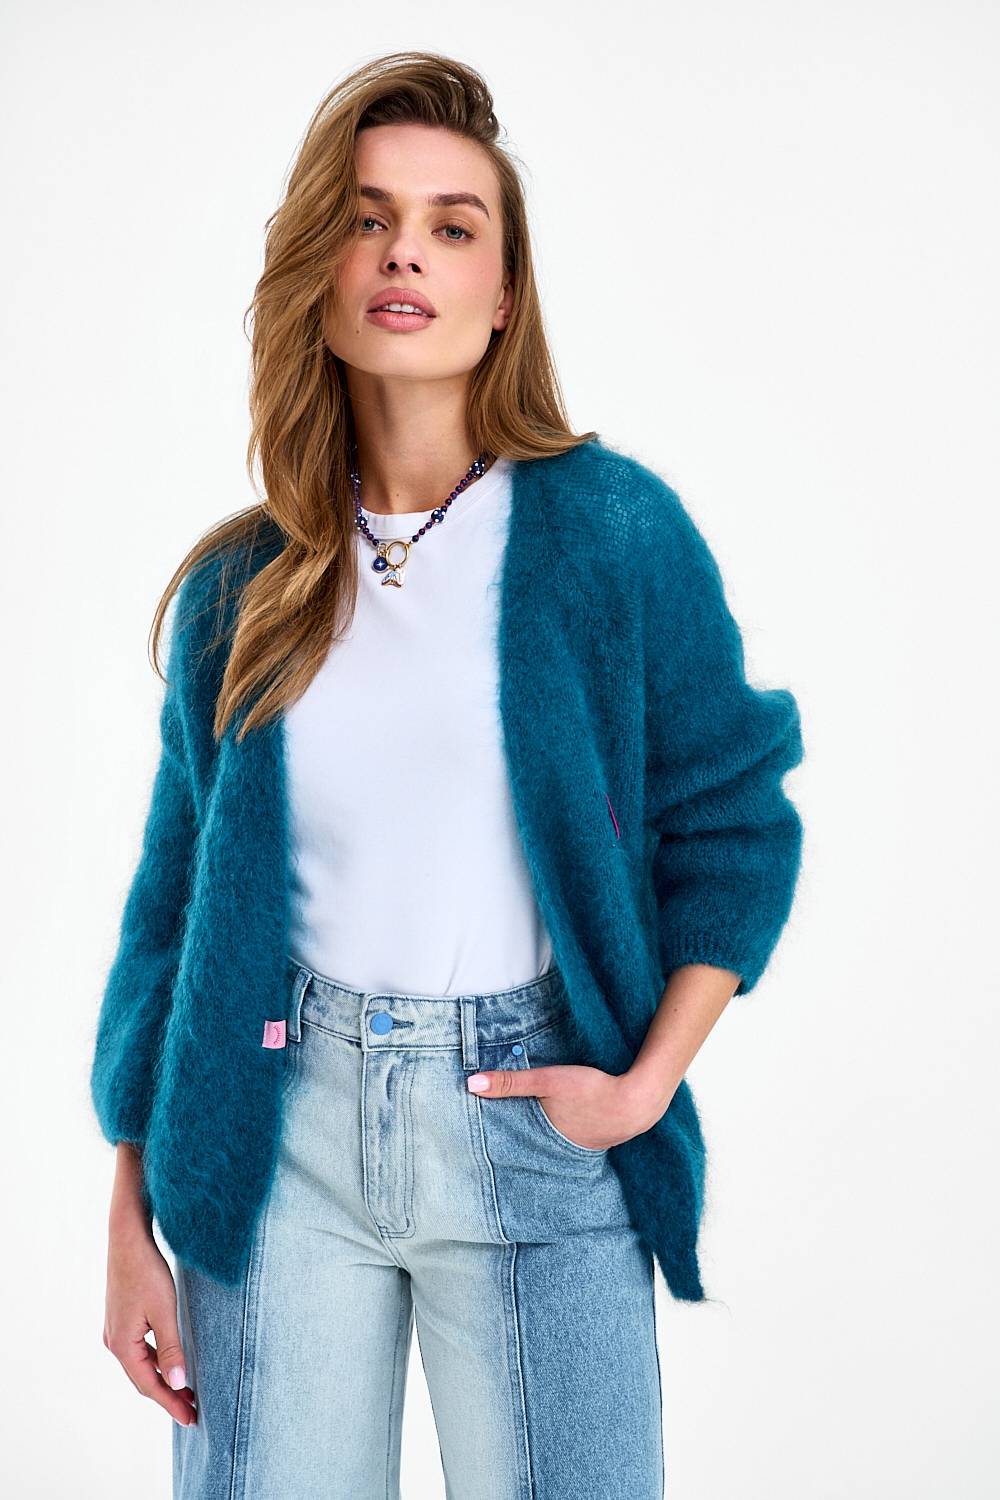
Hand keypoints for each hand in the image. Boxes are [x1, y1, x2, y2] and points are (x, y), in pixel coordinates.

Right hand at [102, 1216, 196, 1427]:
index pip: (150, 1386)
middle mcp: (114, 1342)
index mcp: (122, 1345)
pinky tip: (171, 1364)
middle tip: (193, 1411)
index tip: (191, 1420)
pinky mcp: (122, 1320)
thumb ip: (172, 1349)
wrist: (128, 1239)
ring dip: (163, 1379)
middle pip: (144, 1379)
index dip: (171, 1403)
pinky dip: (157, 1362)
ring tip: (187, 1392)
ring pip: (142, 1365)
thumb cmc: (147, 1272)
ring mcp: (116, 1331)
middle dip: (168, 1395)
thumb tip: (179, 1382)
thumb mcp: (165, 1311)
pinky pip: (140, 1351)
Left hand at [466, 1062, 672, 1151]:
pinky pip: (570, 1139)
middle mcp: (560, 1151)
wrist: (639, 1101)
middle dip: (515, 1145)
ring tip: (522, 1135)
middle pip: (530, 1147)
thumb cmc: (591, 1090)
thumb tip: (470, 1084)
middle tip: (492, 1144)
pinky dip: (561, 1133)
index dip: (495, 1145)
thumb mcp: (548, 1080)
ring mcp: (580, 1148)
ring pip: (550, 1144)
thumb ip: (510, 1082)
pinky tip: (560, 1126)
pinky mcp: (597, 1139)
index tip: (476, 1146)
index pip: (511, 1147)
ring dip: (539, 1139)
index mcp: (544, 1140)